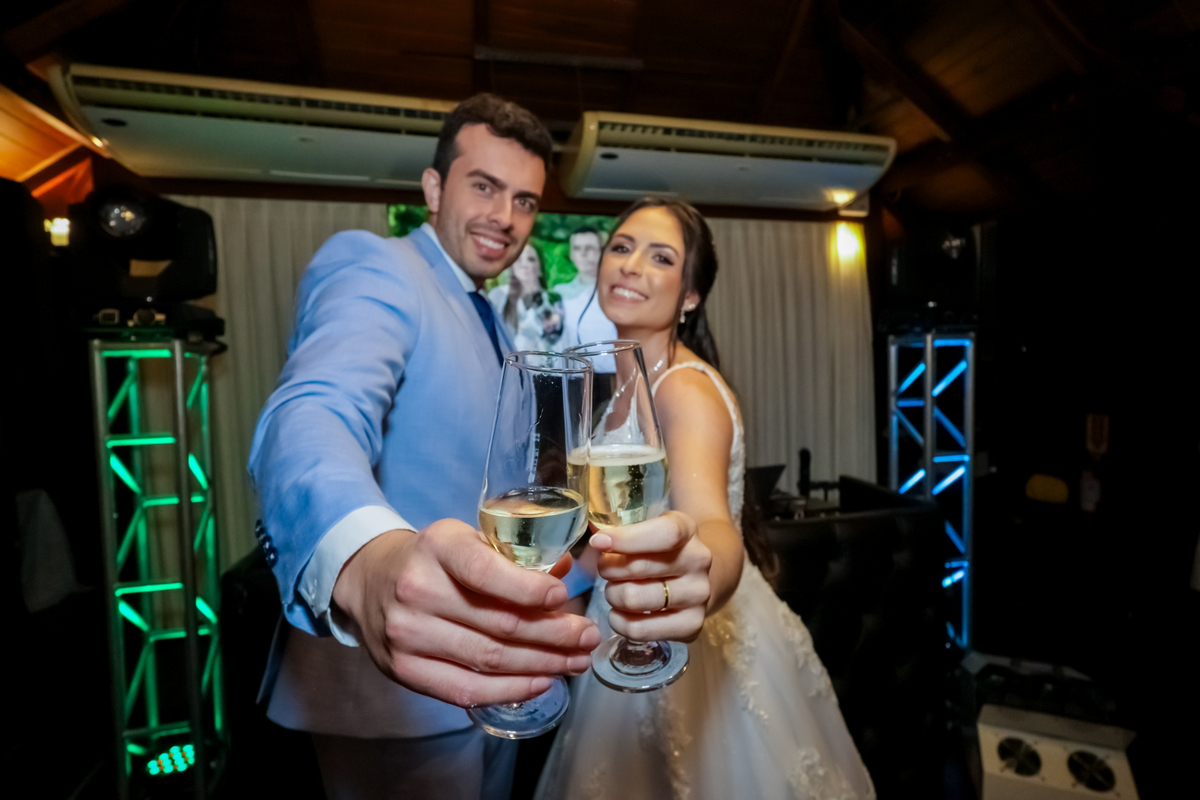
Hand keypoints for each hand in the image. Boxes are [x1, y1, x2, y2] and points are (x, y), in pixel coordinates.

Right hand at [332, 520, 600, 707]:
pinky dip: (510, 690)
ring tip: (576, 661)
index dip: (530, 590)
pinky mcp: (404, 669)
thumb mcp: (468, 539)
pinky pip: (465, 689)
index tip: (564, 597)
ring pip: (489, 659)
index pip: (486, 572)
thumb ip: (513, 556)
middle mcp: (418, 590)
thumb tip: (566, 573)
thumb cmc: (434, 559)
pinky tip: (542, 682)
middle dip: (555, 634)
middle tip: (589, 637)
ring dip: (542, 664)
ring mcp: (408, 634)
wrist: (369, 579)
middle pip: (499, 623)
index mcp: (438, 546)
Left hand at [590, 510, 711, 642]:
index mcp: (686, 529)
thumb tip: (596, 539)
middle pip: (638, 568)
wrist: (693, 577)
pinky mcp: (692, 625)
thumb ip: (619, 529)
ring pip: (634, 600)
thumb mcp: (646, 528)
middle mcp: (698, 561)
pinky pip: (638, 629)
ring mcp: (698, 595)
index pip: (664, 534)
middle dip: (609, 569)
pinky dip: (619, 621)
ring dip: (613, 595)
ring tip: (615, 590)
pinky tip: (620, 612)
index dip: (627, 539)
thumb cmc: (658, 549)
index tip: (598, 542)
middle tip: (606, 570)